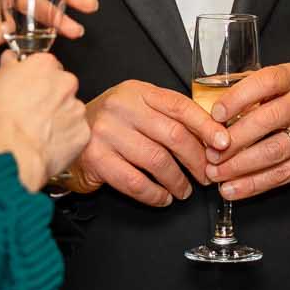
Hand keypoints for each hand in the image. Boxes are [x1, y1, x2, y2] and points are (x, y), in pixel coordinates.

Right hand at [0, 51, 89, 191]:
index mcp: (42, 66)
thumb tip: (9, 62)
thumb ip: (6, 69)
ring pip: (69, 109)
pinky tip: (47, 143)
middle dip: (50, 96)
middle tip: (31, 112)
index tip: (29, 87)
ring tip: (37, 131)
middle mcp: (64, 82)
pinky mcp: (82, 132)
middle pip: (62, 85)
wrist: (10, 157)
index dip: (35, 78)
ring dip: (59, 116)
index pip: (46, 64)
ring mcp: (76, 107)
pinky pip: (75, 131)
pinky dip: (65, 137)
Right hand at [62, 79, 229, 206]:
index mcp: (137, 91)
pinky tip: (163, 197)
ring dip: (178, 180)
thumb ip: (167, 116)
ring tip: (185, 190)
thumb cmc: (111, 124)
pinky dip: (155, 194)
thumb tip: (211, 137)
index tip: (223, 143)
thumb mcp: (137, 107)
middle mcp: (121, 107)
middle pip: (173, 135)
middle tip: (207, 175)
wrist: (66, 134)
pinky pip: (136, 182)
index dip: (205, 125)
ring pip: (157, 161)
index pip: (179, 105)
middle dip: (197, 160)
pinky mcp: (96, 158)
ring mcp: (106, 132)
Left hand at [202, 62, 289, 200]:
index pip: (265, 82)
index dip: (238, 98)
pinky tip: (234, 188)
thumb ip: (249, 89)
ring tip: (216, 174)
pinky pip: (283, 174)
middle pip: (267, 121)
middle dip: (233, 140)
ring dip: (240, 166)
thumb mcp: (280, 84)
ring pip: (274, 151)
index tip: (216, 114)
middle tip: (210, 153)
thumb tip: (209, 102)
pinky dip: (254, 184)